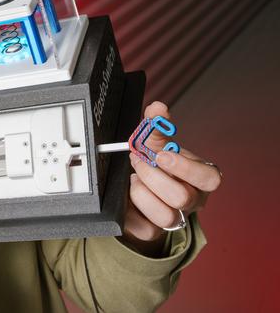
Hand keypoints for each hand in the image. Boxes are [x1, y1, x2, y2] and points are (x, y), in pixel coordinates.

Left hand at [122, 101, 221, 255]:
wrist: (139, 188)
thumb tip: (157, 108)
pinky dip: (132, 209)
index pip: (210, 179)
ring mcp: (176, 218)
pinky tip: (128, 195)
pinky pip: (146, 228)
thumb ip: (156, 125)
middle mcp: (192, 201)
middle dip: (153, 176)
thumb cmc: (156, 164)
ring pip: (166, 217)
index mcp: (200, 179)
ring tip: (134, 179)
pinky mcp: (154, 230)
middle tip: (137, 161)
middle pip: (182, 197)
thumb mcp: (155, 143)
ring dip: (142, 193)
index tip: (161, 155)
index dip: (186, 168)